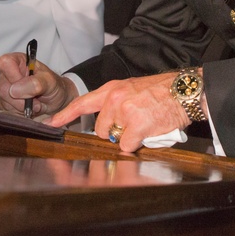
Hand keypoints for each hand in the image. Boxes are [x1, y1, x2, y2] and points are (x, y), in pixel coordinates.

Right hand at [0, 52, 77, 116]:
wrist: (56, 101)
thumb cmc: (54, 86)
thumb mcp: (50, 82)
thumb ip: (35, 83)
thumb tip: (14, 90)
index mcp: (18, 61)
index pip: (5, 63)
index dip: (14, 76)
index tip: (26, 84)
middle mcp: (8, 74)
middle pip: (3, 87)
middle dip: (21, 98)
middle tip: (36, 99)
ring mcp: (5, 89)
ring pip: (4, 101)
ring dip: (21, 107)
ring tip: (34, 103)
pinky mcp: (4, 103)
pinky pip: (6, 111)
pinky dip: (19, 113)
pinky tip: (28, 109)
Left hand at [49, 72, 190, 151]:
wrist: (183, 90)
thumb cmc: (161, 92)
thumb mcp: (132, 89)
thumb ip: (115, 104)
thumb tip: (107, 127)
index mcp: (111, 89)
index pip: (82, 103)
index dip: (65, 115)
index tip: (51, 123)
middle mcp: (114, 99)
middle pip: (101, 130)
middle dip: (114, 132)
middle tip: (133, 124)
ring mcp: (124, 111)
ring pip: (115, 139)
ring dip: (127, 138)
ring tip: (143, 124)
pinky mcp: (137, 125)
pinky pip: (128, 146)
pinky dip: (138, 143)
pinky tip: (149, 130)